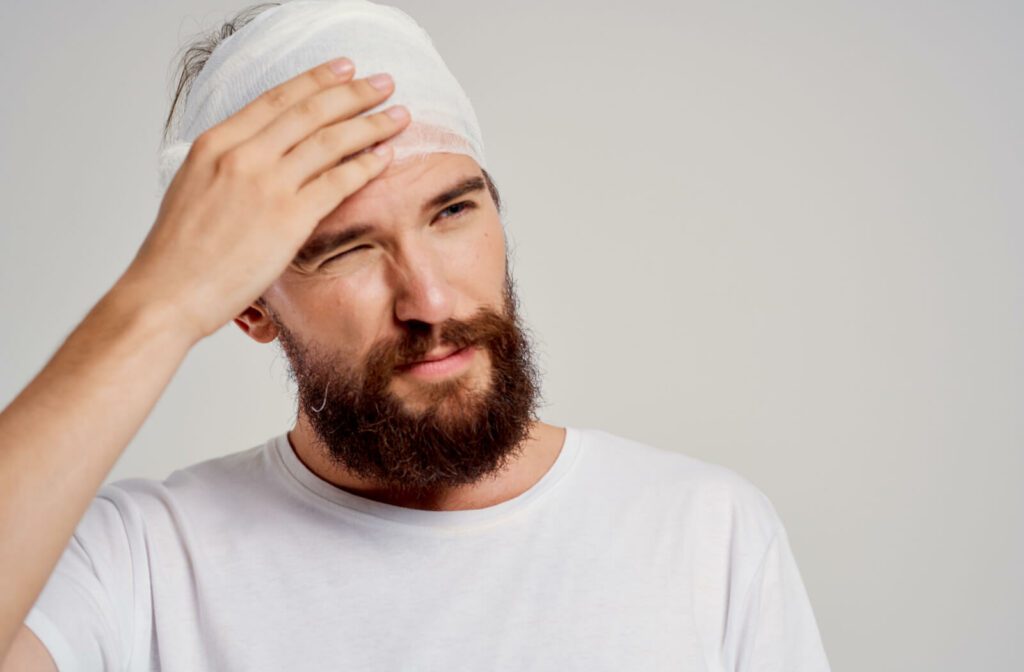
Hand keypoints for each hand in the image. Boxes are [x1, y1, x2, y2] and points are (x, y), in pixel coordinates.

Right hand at [119, 58, 409, 341]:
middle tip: (384, 84)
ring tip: (398, 116)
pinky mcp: (288, 218)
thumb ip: (227, 164)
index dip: (315, 80)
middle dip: (353, 93)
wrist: (168, 292)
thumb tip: (257, 155)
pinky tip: (385, 157)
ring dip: (370, 125)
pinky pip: (337, 182)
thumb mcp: (193, 187)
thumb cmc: (178, 252)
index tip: (343, 69)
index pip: (275, 99)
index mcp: (215, 144)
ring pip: (330, 141)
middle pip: (309, 112)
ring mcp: (266, 185)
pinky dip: (365, 166)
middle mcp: (241, 156)